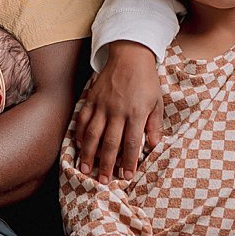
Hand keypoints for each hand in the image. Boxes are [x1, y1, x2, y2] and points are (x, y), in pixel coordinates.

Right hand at [70, 46, 162, 180]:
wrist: (130, 53)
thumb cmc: (146, 80)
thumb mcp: (157, 101)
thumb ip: (155, 125)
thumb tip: (154, 146)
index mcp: (136, 113)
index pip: (132, 143)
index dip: (129, 162)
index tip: (126, 177)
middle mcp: (117, 111)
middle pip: (110, 143)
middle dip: (106, 165)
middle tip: (102, 181)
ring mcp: (102, 104)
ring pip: (92, 134)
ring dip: (88, 154)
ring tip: (85, 169)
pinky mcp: (92, 97)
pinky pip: (83, 118)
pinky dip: (79, 133)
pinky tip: (77, 145)